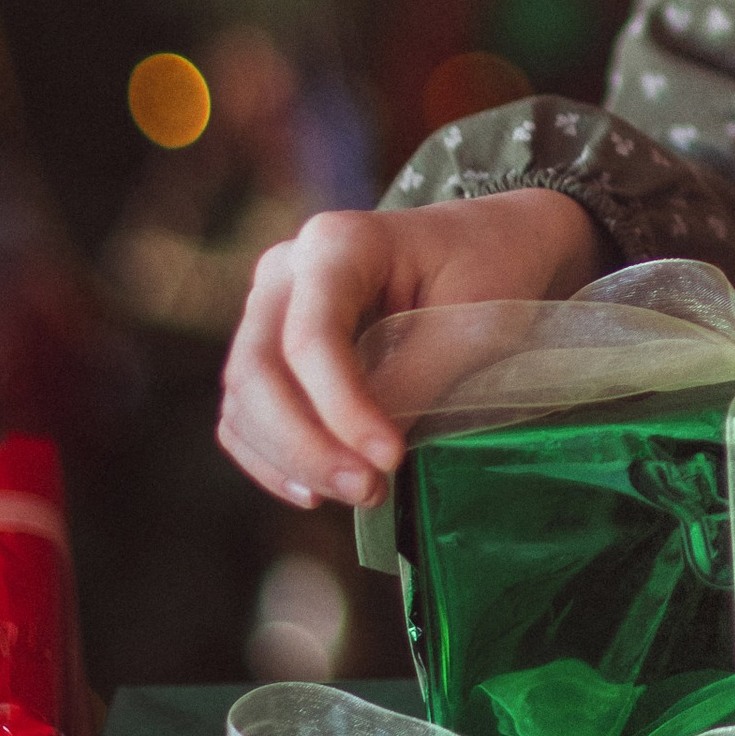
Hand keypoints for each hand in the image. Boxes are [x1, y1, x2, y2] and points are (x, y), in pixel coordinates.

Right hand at [218, 190, 599, 506]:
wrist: (491, 242)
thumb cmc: (490, 268)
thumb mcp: (472, 323)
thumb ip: (415, 379)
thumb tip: (366, 451)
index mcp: (337, 243)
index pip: (311, 338)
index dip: (342, 409)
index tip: (392, 458)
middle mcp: (286, 270)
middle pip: (257, 371)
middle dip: (305, 445)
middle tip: (368, 490)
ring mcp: (270, 309)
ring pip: (243, 400)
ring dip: (290, 460)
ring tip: (357, 492)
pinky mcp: (271, 349)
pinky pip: (245, 414)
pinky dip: (271, 458)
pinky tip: (317, 490)